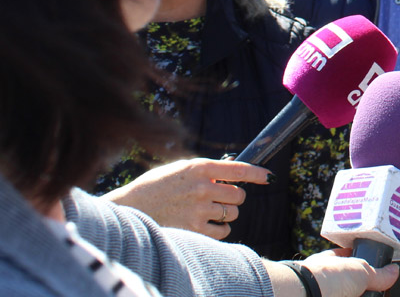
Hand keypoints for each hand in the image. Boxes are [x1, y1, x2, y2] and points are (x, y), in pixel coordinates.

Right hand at [104, 157, 270, 238]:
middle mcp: (202, 187)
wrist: (130, 208)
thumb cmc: (156, 186)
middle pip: (239, 195)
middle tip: (219, 198)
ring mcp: (199, 209)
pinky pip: (223, 231)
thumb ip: (205, 171)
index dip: (257, 173)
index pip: (238, 169)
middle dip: (234, 197)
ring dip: (226, 213)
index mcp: (199, 167)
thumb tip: (231, 172)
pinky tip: (207, 224)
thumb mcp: (180, 169)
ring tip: (207, 211)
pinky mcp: (195, 229)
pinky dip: (220, 229)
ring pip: (233, 213)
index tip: (269, 177)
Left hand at [266, 250, 398, 296]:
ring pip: (347, 293)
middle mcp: (324, 281)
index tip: (379, 271)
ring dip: (361, 293)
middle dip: (364, 287)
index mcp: (329, 263)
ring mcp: (324, 293)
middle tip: (378, 291)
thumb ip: (378, 273)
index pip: (349, 261)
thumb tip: (394, 271)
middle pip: (350, 284)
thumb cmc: (327, 278)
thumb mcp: (360, 271)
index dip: (364, 265)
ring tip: (375, 295)